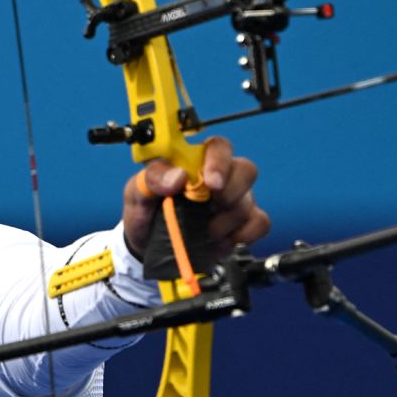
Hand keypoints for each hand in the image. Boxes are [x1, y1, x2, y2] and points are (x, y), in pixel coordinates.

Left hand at [122, 136, 269, 261]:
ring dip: (224, 222)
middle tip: (209, 208)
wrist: (146, 249)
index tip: (211, 182)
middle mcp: (219, 178)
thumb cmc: (145, 213)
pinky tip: (222, 240)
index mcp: (195, 163)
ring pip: (248, 202)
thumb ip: (151, 179)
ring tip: (202, 231)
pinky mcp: (240, 226)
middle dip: (230, 191)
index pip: (219, 147)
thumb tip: (177, 176)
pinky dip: (244, 233)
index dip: (220, 161)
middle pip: (246, 170)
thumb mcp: (136, 194)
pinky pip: (260, 223)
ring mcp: (233, 201)